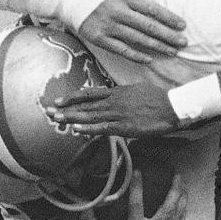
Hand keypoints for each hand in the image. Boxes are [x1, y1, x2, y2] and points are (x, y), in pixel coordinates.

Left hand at [52, 80, 179, 137]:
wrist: (172, 106)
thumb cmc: (158, 98)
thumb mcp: (137, 89)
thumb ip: (122, 93)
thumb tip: (113, 95)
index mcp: (117, 92)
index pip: (90, 94)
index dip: (72, 98)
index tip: (59, 101)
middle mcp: (114, 101)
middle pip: (85, 105)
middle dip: (66, 109)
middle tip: (48, 111)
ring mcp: (119, 113)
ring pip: (91, 115)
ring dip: (72, 118)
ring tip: (56, 119)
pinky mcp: (125, 126)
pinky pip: (104, 127)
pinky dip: (89, 129)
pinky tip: (77, 130)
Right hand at [77, 0, 186, 63]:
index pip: (152, 9)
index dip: (169, 18)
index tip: (182, 25)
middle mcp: (117, 11)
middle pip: (148, 26)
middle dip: (168, 36)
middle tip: (183, 43)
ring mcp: (108, 26)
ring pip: (138, 39)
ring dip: (157, 47)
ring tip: (172, 51)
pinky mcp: (99, 38)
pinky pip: (121, 49)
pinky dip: (136, 55)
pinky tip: (149, 58)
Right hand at [80, 170, 186, 219]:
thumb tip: (83, 201)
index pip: (136, 204)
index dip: (137, 187)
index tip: (138, 171)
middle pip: (168, 208)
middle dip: (174, 190)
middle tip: (177, 175)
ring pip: (177, 215)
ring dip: (182, 198)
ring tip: (183, 183)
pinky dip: (183, 212)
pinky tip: (184, 202)